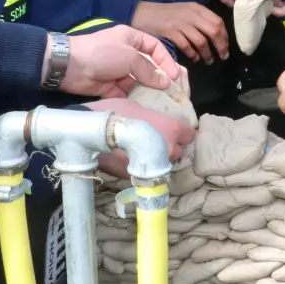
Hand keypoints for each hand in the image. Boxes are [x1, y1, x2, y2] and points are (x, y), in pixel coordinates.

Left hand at [56, 25, 182, 98]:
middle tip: (173, 94)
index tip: (174, 77)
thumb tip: (166, 83)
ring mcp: (119, 72)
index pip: (156, 48)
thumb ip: (149, 70)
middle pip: (150, 67)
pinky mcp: (111, 88)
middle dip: (161, 80)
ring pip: (140, 83)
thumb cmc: (102, 53)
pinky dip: (136, 101)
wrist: (69, 67)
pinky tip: (147, 109)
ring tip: (163, 104)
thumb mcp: (130, 56)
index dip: (166, 61)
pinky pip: (128, 95)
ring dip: (150, 92)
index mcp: (132, 39)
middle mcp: (127, 54)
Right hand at [82, 97, 197, 174]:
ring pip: (163, 164)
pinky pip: (147, 172)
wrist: (94, 131)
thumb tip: (153, 120)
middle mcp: (169, 149)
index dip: (182, 133)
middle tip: (155, 141)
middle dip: (169, 147)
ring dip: (157, 159)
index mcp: (173, 129)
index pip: (190, 135)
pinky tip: (131, 159)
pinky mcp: (141, 176)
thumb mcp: (139, 107)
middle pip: (178, 152)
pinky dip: (142, 167)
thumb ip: (153, 117)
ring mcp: (155, 166)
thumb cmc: (118, 112)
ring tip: (143, 151)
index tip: (174, 131)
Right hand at [132, 0, 228, 63]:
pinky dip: (193, 54)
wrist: (142, 13)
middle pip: (213, 30)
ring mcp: (180, 22)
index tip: (226, 47)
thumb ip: (199, 20)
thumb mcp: (184, 12)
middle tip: (222, 56)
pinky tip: (195, 58)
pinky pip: (187, 45)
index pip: (218, 21)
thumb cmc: (164, 15)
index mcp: (196, 8)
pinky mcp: (170, 31)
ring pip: (202, 40)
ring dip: (207, 53)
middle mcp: (191, 14)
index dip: (225, 36)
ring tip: (208, 61)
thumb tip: (216, 35)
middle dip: (220, 45)